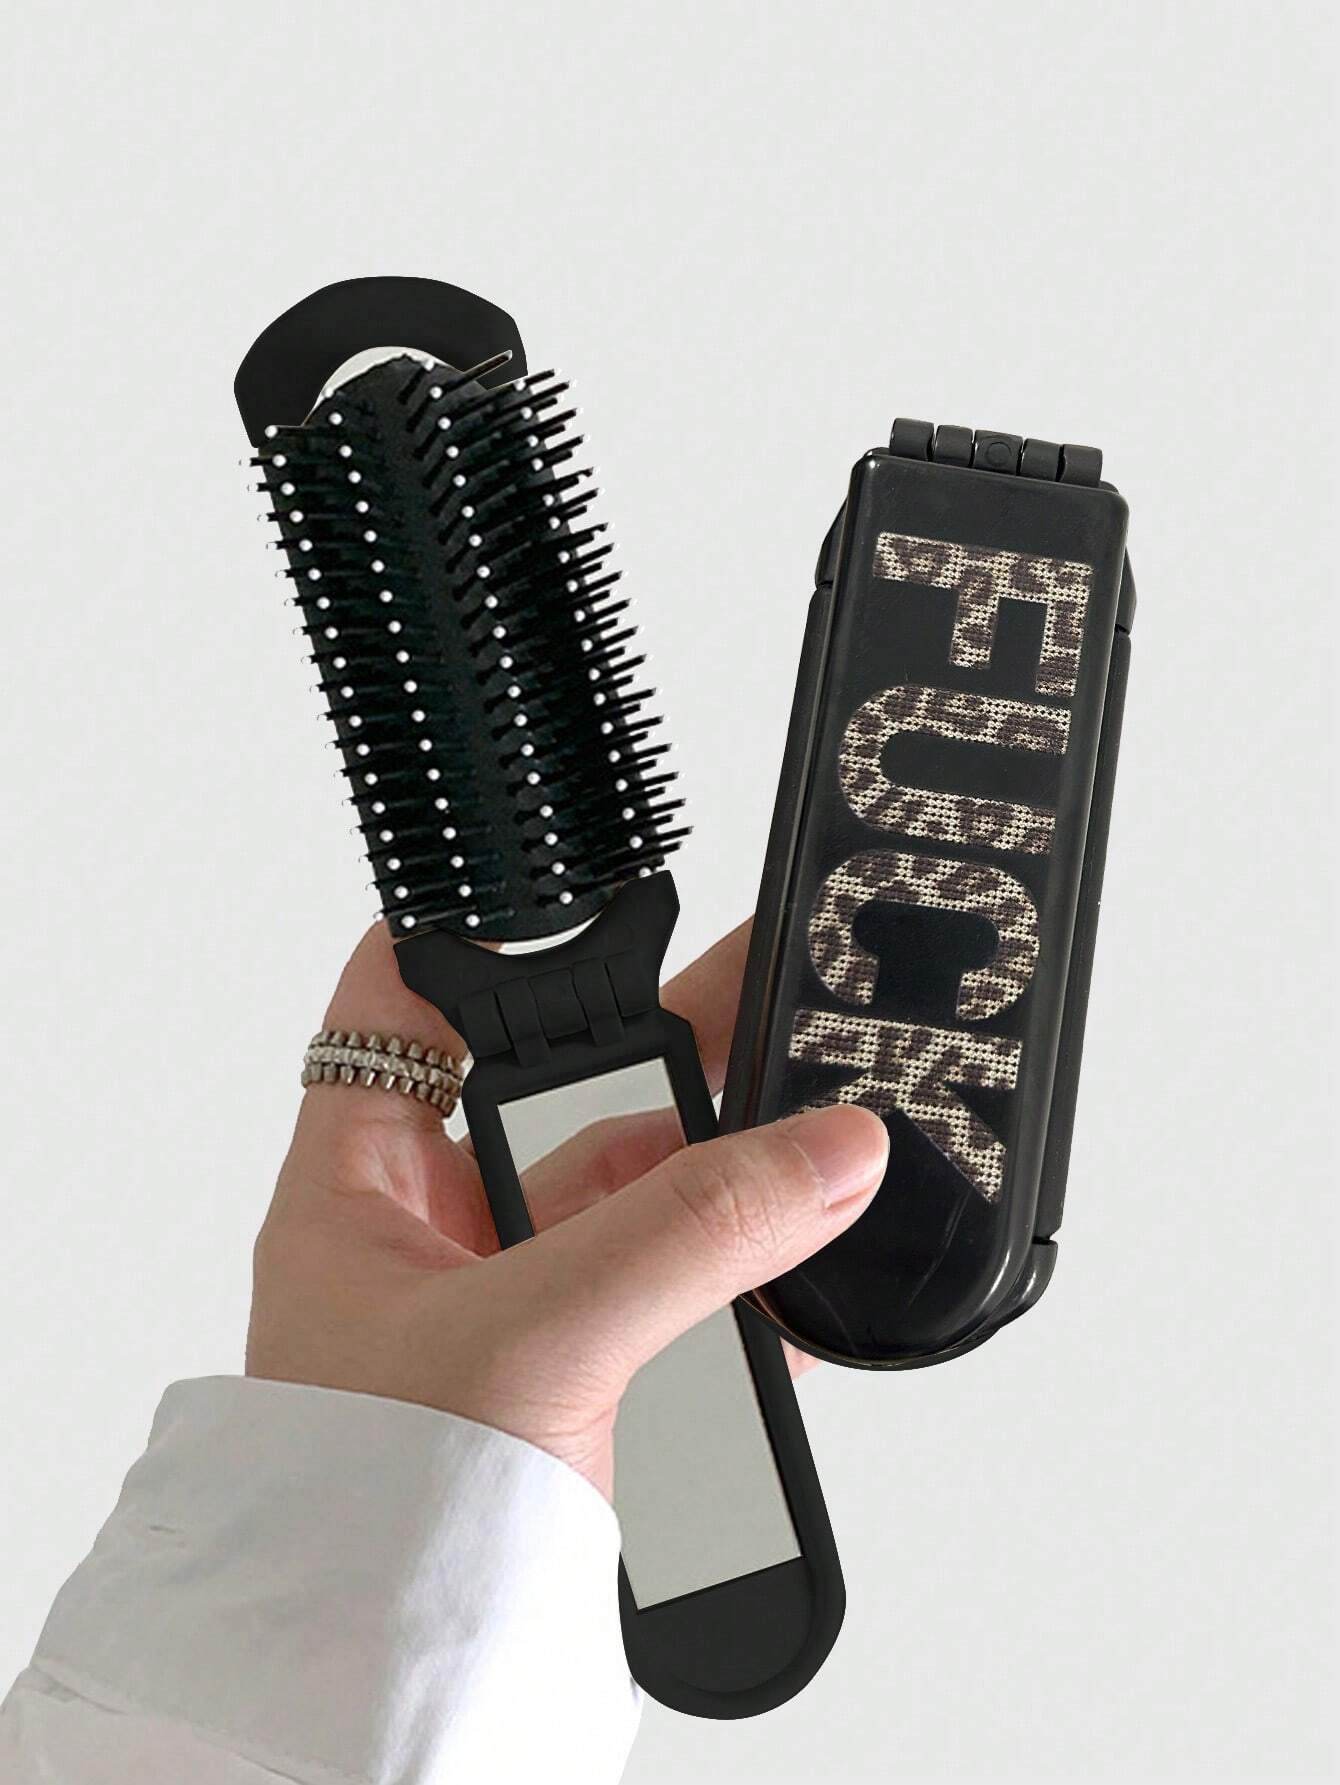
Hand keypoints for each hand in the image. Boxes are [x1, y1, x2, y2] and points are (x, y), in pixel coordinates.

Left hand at [247, 920, 887, 1496]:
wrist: (385, 1702)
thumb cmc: (367, 1524)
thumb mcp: (533, 1341)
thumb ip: (689, 1238)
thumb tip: (827, 1152)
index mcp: (361, 1190)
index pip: (396, 1009)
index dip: (472, 936)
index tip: (571, 888)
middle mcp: (434, 1237)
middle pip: (559, 1098)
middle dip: (667, 1057)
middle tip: (771, 997)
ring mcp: (515, 1310)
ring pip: (638, 1200)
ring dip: (727, 1180)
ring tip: (818, 1139)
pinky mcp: (586, 1385)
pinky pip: (681, 1299)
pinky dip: (752, 1286)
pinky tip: (811, 1272)